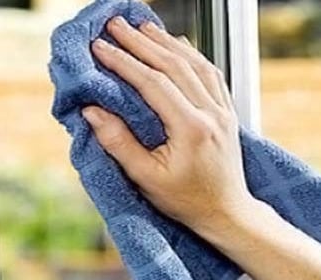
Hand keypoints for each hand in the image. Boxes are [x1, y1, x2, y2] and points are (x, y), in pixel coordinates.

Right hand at [82, 16, 259, 239]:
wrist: (226, 213)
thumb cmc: (186, 201)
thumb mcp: (146, 178)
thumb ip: (119, 143)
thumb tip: (93, 112)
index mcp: (192, 129)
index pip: (153, 83)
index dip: (124, 63)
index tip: (101, 48)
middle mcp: (212, 113)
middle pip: (173, 65)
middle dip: (140, 42)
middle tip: (115, 25)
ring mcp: (223, 110)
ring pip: (194, 63)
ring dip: (165, 42)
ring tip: (141, 27)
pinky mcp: (227, 112)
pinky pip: (210, 73)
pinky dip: (191, 54)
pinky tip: (176, 44)